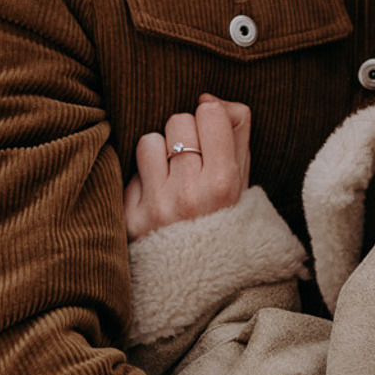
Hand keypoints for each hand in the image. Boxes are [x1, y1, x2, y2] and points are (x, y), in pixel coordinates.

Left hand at [124, 94, 253, 238]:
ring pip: (149, 140)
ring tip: (172, 175)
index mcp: (224, 185)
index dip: (210, 118)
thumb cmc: (224, 217)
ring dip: (159, 152)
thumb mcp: (243, 178)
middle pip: (178, 121)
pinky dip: (143, 178)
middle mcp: (189, 196)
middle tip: (192, 158)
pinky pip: (130, 171)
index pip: (209, 112)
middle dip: (185, 133)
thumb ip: (236, 130)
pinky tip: (157, 195)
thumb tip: (205, 97)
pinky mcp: (130, 218)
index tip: (211, 134)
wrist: (197, 276)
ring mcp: (157, 207)